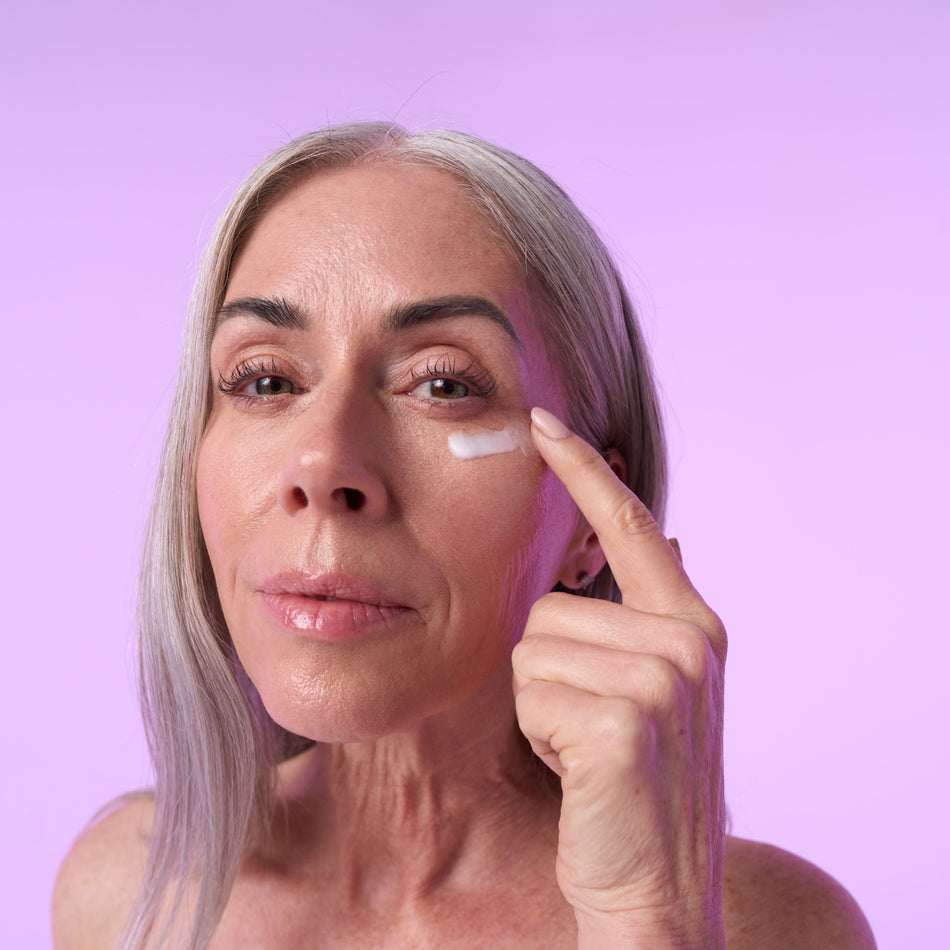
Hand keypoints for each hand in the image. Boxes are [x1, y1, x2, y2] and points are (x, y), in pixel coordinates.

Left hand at [512, 408, 726, 948]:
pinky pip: (531, 696)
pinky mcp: (625, 721)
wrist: (656, 888)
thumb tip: (640, 541)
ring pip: (532, 650)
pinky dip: (540, 736)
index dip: (583, 472)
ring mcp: (663, 678)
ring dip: (541, 706)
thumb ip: (637, 618)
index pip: (629, 525)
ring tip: (586, 750)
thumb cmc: (631, 786)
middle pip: (549, 608)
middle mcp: (687, 639)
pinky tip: (579, 769)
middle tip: (590, 729)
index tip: (544, 422)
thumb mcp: (648, 690)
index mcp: (692, 624)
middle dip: (548, 672)